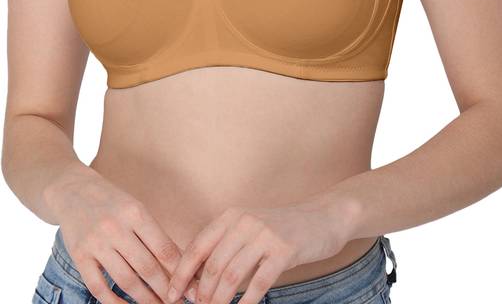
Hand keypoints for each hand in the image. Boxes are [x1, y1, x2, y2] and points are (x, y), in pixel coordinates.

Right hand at [51, 169, 199, 303]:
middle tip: (178, 302)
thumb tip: (178, 264)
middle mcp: (116, 227)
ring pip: (125, 280)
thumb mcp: (135, 208)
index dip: (179, 272)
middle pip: (147, 267)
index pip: (163, 248)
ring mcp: (96, 242)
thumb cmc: (113, 202)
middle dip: (165, 290)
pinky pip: (99, 286)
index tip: (190, 287)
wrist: (73, 190)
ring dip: (145, 299)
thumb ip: (153, 234)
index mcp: (136, 212)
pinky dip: (114, 302)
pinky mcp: (79, 256)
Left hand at [167, 197, 344, 303]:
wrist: (322, 218)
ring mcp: (265, 235)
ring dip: (220, 301)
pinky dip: (248, 302)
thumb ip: (225, 247)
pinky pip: (259, 283)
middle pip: (212, 265)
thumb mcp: (249, 229)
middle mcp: (244, 222)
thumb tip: (196, 280)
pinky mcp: (284, 250)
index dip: (181, 273)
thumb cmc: (281, 229)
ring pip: (231, 276)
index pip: (197, 247)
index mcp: (230, 216)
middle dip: (200, 294)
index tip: (171, 295)